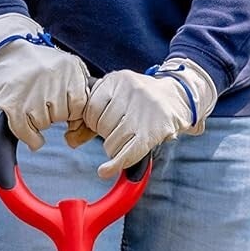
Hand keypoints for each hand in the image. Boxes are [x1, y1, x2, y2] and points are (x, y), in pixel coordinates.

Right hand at [0, 13, 89, 149]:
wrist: (5, 47)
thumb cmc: (38, 61)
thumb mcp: (66, 65)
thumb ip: (80, 87)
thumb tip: (83, 121)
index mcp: (69, 70)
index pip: (80, 107)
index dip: (71, 111)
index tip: (63, 107)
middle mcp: (52, 80)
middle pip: (61, 116)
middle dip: (53, 113)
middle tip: (42, 99)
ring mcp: (32, 93)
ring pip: (44, 125)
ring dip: (38, 121)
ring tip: (30, 103)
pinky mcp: (13, 104)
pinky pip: (26, 133)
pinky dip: (30, 138)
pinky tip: (31, 134)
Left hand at [84, 58, 217, 177]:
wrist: (179, 98)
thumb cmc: (142, 101)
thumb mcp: (118, 97)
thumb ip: (94, 114)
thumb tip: (71, 140)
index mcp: (117, 80)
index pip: (90, 108)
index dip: (92, 121)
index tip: (100, 125)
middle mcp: (129, 92)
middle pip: (100, 126)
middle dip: (105, 134)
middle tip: (119, 131)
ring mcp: (142, 112)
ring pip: (111, 141)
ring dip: (114, 148)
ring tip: (126, 140)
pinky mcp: (152, 132)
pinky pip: (126, 153)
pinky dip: (113, 165)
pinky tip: (105, 171)